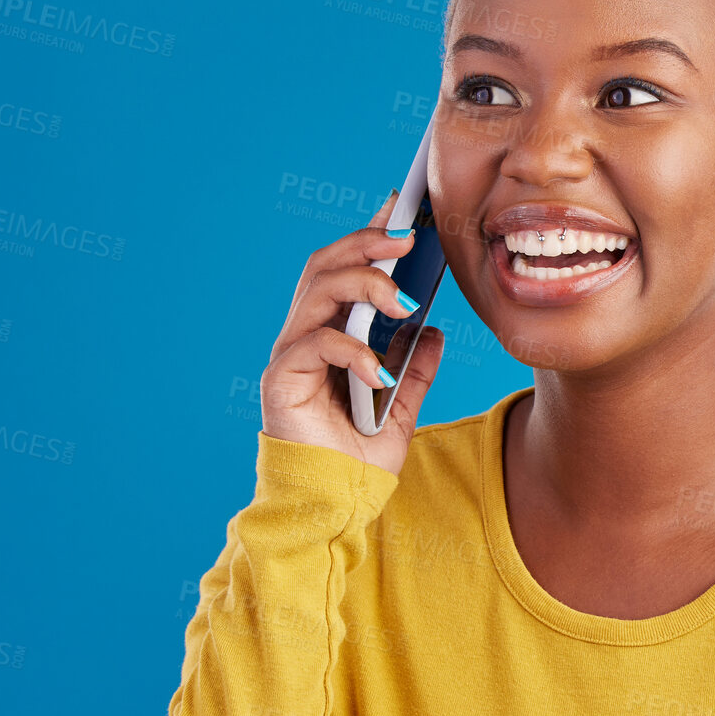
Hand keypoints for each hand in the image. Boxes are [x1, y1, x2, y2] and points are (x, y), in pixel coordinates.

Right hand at [260, 191, 445, 475]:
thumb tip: (432, 330)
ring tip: (404, 299)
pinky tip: (381, 371)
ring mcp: (291, 355)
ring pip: (317, 293)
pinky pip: (315, 346)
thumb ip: (414, 368)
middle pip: (326, 267)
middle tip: (409, 238)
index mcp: (333, 334)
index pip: (347, 270)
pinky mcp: (282, 381)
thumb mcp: (402, 407)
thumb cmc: (360, 457)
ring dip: (363, 285)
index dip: (370, 235)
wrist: (336, 504)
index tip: (404, 210)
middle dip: (367, 244)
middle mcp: (306, 336)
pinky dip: (352, 350)